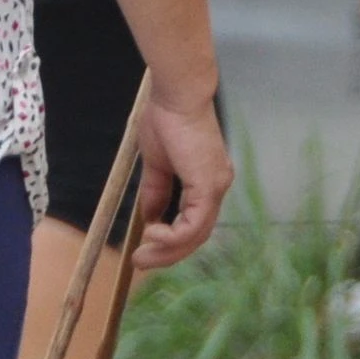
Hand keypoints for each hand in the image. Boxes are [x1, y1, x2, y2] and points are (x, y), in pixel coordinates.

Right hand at [129, 85, 232, 269]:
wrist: (177, 96)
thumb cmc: (167, 119)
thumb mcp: (157, 164)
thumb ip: (156, 191)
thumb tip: (149, 216)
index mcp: (208, 181)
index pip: (195, 222)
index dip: (172, 240)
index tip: (146, 246)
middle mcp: (218, 186)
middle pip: (197, 236)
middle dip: (167, 253)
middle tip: (141, 262)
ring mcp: (216, 187)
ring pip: (196, 236)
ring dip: (167, 250)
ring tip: (142, 255)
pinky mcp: (208, 186)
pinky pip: (192, 225)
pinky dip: (172, 236)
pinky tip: (151, 232)